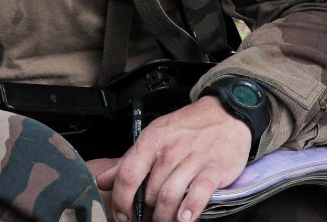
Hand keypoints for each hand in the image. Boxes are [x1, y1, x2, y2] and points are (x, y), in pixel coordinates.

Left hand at [94, 96, 250, 221]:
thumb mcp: (154, 136)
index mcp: (151, 140)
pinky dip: (189, 210)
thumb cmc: (186, 128)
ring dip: (164, 217)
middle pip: (150, 192)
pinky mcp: (213, 170)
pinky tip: (184, 218)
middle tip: (147, 220)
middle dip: (146, 213)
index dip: (121, 199)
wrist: (224, 115)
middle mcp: (169, 150)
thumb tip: (102, 180)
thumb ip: (129, 160)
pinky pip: (198, 194)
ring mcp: (192, 160)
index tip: (122, 214)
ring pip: (170, 197)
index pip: (128, 174)